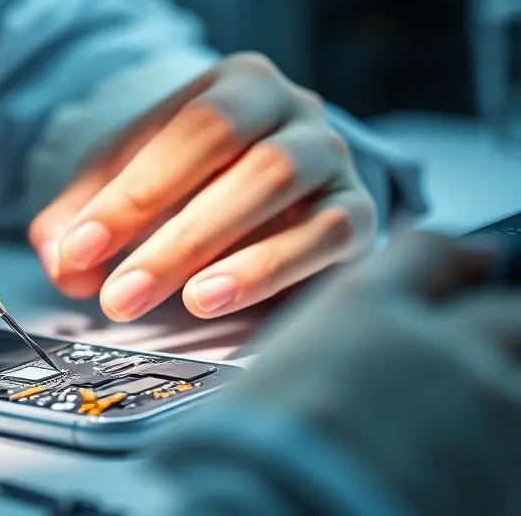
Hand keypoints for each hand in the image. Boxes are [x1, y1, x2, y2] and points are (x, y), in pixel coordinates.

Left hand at [30, 53, 376, 319]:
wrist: (275, 191)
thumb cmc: (192, 181)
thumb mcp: (131, 183)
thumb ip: (84, 215)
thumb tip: (61, 261)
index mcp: (238, 84)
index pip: (187, 129)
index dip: (132, 192)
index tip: (79, 250)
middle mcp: (296, 111)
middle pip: (239, 157)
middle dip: (173, 233)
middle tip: (118, 295)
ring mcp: (334, 159)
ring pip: (282, 188)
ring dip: (221, 252)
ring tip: (176, 303)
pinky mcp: (359, 214)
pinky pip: (328, 237)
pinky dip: (270, 272)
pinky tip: (216, 302)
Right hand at [155, 232, 520, 514]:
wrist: (283, 512)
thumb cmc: (251, 451)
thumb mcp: (270, 374)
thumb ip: (324, 350)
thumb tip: (342, 353)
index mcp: (366, 308)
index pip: (427, 254)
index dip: (454, 257)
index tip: (475, 259)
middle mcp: (437, 345)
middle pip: (504, 312)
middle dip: (500, 323)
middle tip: (493, 340)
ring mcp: (488, 406)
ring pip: (519, 381)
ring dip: (503, 392)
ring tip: (476, 421)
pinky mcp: (513, 471)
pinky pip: (520, 445)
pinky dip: (503, 449)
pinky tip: (473, 467)